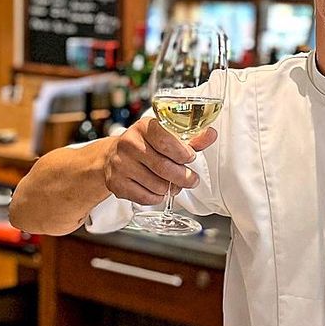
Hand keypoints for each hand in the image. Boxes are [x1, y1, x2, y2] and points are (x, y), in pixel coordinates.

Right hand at [102, 117, 216, 204]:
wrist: (113, 156)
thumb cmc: (146, 145)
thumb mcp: (167, 136)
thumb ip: (191, 138)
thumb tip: (211, 134)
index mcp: (143, 127)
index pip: (165, 141)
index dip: (182, 153)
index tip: (190, 158)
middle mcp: (128, 144)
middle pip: (163, 167)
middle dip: (183, 177)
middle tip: (191, 180)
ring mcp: (120, 165)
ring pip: (157, 185)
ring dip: (171, 188)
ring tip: (172, 184)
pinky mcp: (116, 184)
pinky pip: (146, 198)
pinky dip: (157, 197)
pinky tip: (158, 190)